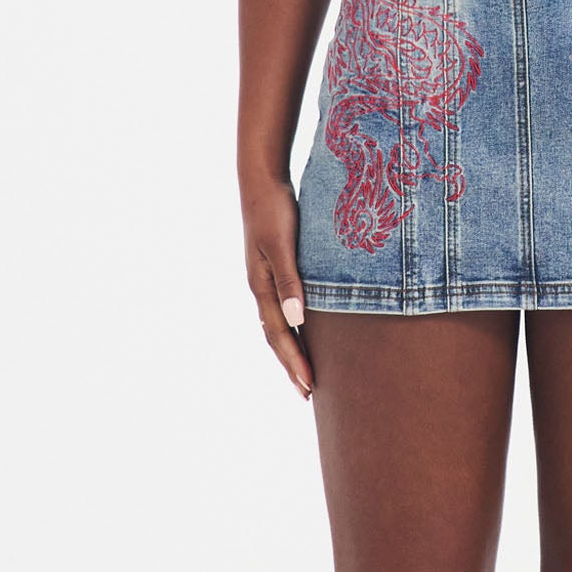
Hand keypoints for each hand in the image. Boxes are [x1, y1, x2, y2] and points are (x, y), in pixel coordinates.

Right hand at [242, 179, 313, 401]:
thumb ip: (289, 282)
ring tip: (304, 370)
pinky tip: (302, 330)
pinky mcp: (274, 268)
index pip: (279, 335)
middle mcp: (261, 288)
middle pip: (275, 336)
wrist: (261, 180)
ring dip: (289, 350)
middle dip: (291, 365)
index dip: (294, 362)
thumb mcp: (282, 245)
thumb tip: (297, 321)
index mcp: (261, 287)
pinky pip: (281, 308)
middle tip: (308, 392)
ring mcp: (265, 278)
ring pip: (276, 325)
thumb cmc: (273, 209)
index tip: (310, 386)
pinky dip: (291, 327)